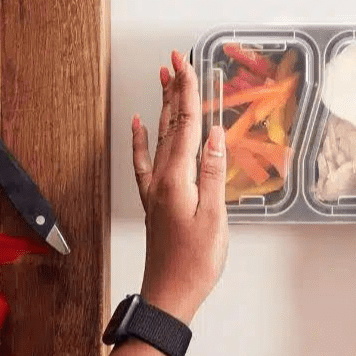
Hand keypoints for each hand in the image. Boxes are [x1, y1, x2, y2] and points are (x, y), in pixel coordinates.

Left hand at [131, 51, 228, 323]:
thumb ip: (212, 173)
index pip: (186, 126)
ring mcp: (155, 190)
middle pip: (170, 125)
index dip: (188, 93)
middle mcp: (161, 179)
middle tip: (175, 60)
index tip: (187, 65)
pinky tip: (141, 125)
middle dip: (174, 90)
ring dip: (163, 107)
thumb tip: (214, 135)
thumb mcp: (213, 217)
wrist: (168, 295)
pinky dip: (142, 141)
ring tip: (163, 80)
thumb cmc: (195, 263)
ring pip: (160, 138)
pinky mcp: (155, 201)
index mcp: (177, 179)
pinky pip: (145, 162)